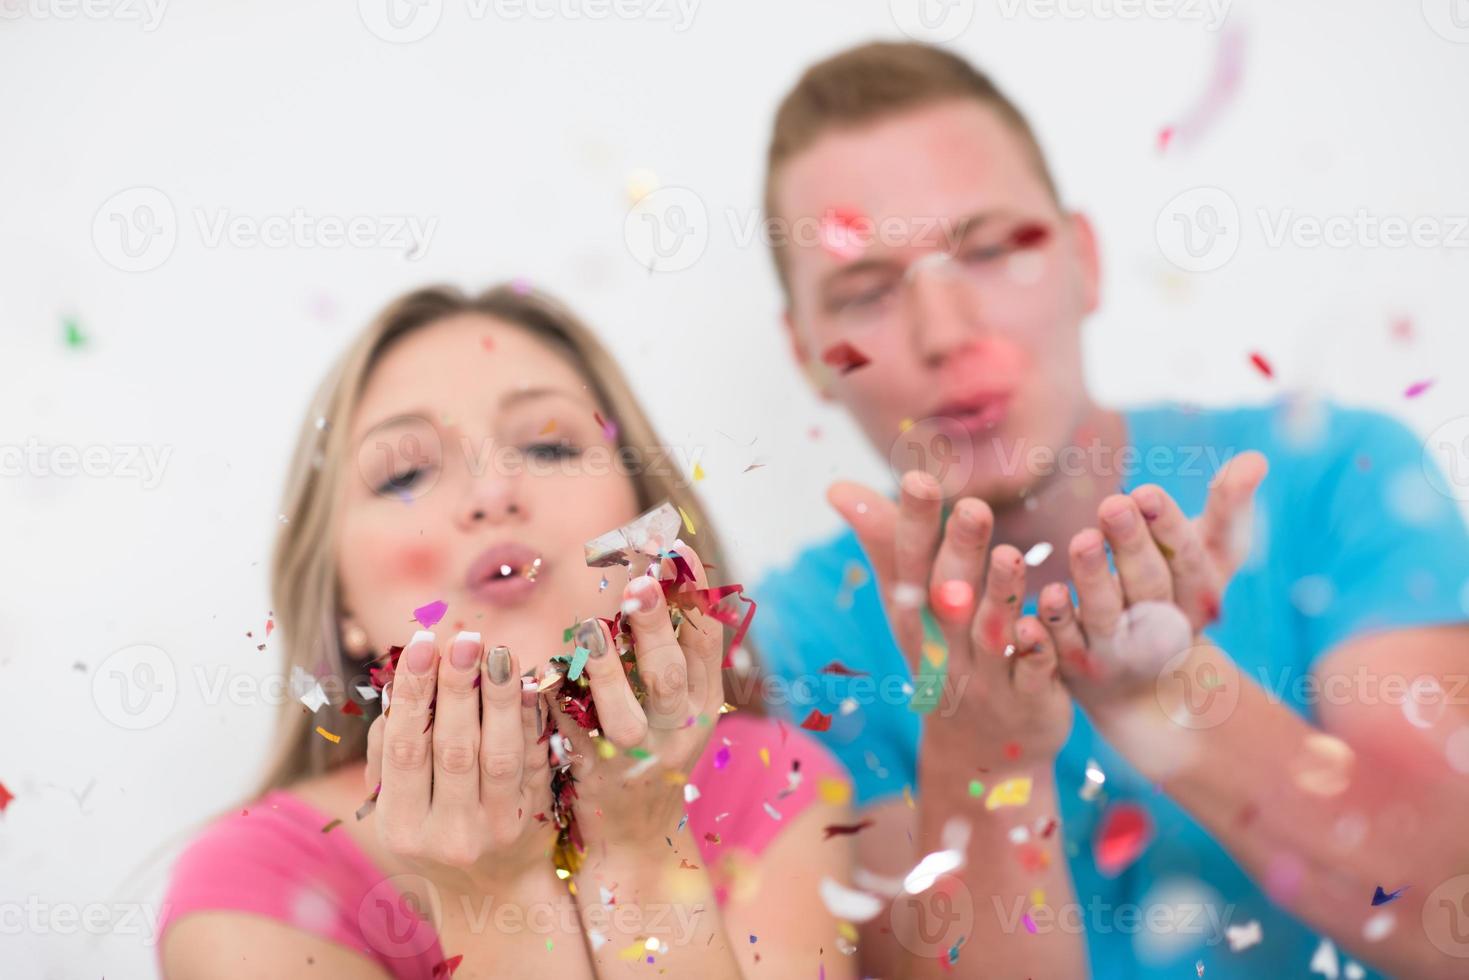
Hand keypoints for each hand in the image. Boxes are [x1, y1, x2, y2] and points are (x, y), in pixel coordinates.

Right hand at [365, 630, 554, 887]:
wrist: (491, 895)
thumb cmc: (433, 832)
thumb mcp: (399, 807)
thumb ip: (390, 753)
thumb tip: (395, 691)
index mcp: (401, 826)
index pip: (405, 750)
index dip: (413, 695)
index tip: (422, 644)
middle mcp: (446, 834)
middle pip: (452, 750)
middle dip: (457, 689)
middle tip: (463, 638)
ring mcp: (494, 831)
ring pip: (497, 755)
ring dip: (498, 698)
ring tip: (498, 651)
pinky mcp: (532, 822)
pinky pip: (533, 763)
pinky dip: (531, 723)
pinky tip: (532, 684)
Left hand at [547, 541, 724, 847]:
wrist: (636, 845)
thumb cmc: (653, 758)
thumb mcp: (679, 712)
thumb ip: (679, 660)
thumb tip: (674, 579)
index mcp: (701, 706)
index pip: (707, 644)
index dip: (693, 596)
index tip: (677, 550)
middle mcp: (675, 733)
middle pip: (668, 676)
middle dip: (655, 627)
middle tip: (640, 583)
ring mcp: (635, 760)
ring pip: (622, 714)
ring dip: (603, 669)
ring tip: (586, 628)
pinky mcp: (593, 778)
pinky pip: (571, 735)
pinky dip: (553, 703)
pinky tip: (538, 673)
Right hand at [830, 470, 1071, 772]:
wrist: (978, 746)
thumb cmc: (940, 651)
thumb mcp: (908, 600)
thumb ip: (885, 539)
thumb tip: (834, 488)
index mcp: (914, 612)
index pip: (908, 561)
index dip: (913, 523)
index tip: (917, 480)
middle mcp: (942, 643)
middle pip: (948, 593)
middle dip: (959, 550)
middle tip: (974, 506)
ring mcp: (983, 675)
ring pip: (989, 632)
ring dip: (998, 595)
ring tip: (1010, 555)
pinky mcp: (1026, 699)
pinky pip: (1031, 674)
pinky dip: (1036, 652)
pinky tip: (1041, 625)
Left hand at [1041, 451, 1268, 713]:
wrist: (1144, 679)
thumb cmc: (1177, 591)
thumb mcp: (1209, 553)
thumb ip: (1228, 507)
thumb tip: (1255, 459)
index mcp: (1199, 598)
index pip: (1189, 561)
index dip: (1168, 528)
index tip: (1147, 492)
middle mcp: (1162, 629)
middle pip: (1148, 585)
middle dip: (1131, 544)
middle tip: (1114, 504)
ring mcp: (1119, 651)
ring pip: (1105, 612)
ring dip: (1093, 577)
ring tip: (1082, 539)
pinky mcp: (1077, 665)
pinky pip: (1065, 644)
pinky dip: (1057, 622)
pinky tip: (1049, 592)